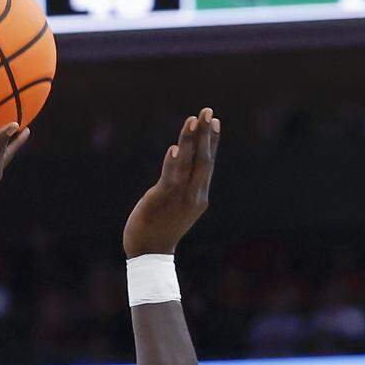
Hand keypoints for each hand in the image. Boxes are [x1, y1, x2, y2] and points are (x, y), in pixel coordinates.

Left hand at [123, 107, 219, 256]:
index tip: (215, 121)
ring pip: (188, 165)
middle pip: (203, 160)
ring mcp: (179, 197)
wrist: (149, 253)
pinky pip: (170, 178)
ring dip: (190, 141)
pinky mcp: (162, 199)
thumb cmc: (161, 227)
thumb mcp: (178, 205)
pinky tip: (174, 148)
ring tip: (193, 120)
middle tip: (208, 111)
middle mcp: (193, 195)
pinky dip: (173, 163)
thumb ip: (183, 185)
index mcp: (199, 195)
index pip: (207, 163)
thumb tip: (182, 163)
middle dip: (206, 135)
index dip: (212, 141)